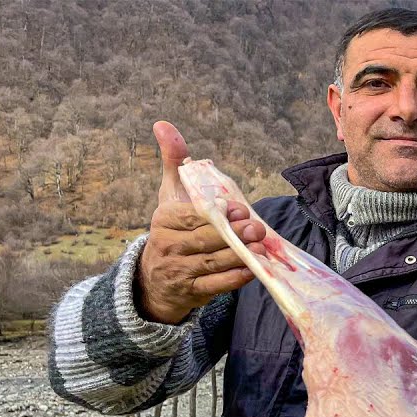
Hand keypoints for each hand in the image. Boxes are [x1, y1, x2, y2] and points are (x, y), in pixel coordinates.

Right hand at [135, 121, 265, 323]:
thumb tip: (163, 124)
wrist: (156, 279)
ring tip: (259, 247)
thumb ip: (175, 162)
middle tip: (257, 228)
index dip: (216, 214)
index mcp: (164, 220)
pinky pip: (214, 286)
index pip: (190, 216)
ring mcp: (178, 271)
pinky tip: (251, 271)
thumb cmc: (173, 230)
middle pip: (204, 240)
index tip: (239, 209)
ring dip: (237, 256)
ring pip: (211, 263)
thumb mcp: (171, 196)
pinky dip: (233, 279)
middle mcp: (167, 246)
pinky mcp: (191, 292)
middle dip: (232, 234)